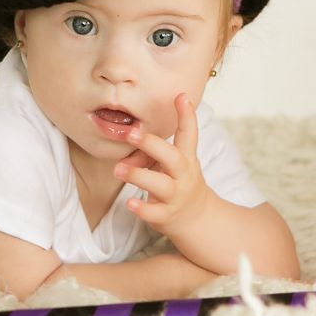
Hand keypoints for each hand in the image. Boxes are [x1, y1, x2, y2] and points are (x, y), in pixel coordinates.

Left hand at [113, 93, 213, 236]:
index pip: (189, 134)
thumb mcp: (171, 167)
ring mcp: (176, 195)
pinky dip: (142, 208)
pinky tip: (130, 203)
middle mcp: (184, 175)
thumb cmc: (179, 183)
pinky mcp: (167, 215)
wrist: (198, 218)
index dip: (187, 115)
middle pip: (172, 157)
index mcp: (186, 158)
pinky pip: (154, 212)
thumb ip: (148, 156)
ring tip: (118, 169)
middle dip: (152, 144)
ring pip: (160, 184)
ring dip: (138, 175)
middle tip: (131, 134)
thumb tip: (122, 158)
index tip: (181, 96)